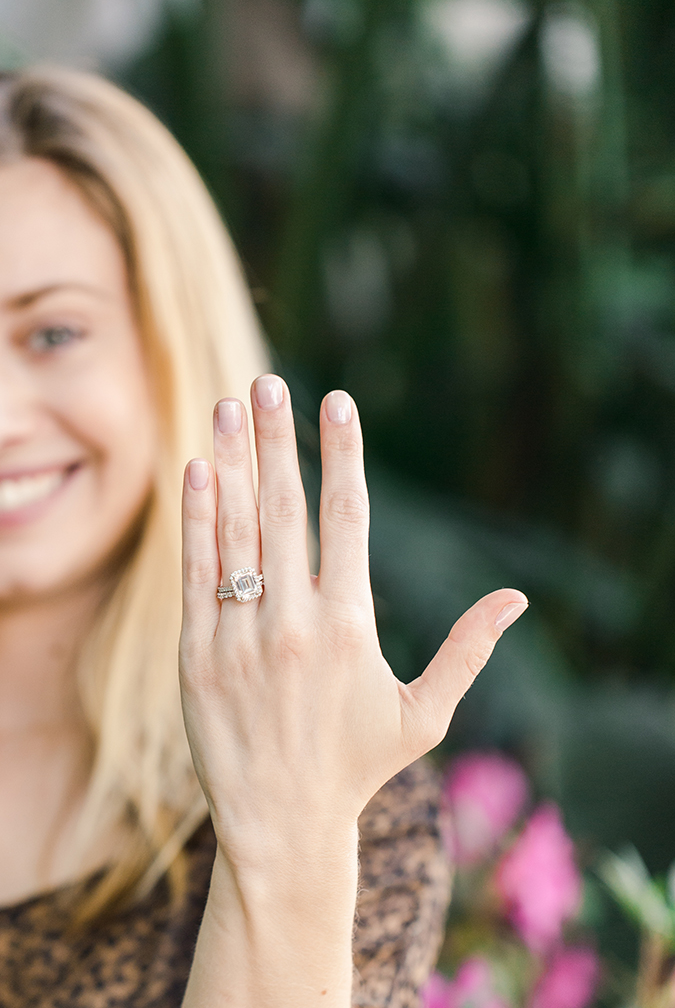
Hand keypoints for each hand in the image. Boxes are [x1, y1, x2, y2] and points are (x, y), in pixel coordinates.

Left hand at [179, 374, 527, 858]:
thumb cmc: (358, 767)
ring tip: (228, 404)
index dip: (342, 454)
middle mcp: (294, 623)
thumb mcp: (424, 714)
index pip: (348, 519)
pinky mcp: (197, 656)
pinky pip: (196, 574)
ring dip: (232, 461)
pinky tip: (198, 470)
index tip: (337, 401)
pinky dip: (196, 519)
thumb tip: (516, 599)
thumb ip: (468, 649)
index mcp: (351, 628)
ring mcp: (239, 637)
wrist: (281, 827)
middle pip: (285, 509)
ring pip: (235, 531)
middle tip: (270, 382)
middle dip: (278, 438)